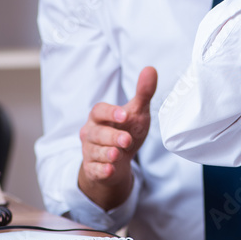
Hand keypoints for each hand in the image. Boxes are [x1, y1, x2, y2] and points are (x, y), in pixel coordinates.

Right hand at [77, 66, 156, 210]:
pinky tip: (110, 170)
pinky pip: (94, 170)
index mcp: (99, 116)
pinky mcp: (92, 169)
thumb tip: (151, 69)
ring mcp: (90, 151)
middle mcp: (91, 132)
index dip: (111, 112)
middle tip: (126, 140)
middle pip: (97, 133)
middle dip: (112, 137)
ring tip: (117, 154)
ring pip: (95, 152)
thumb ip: (143, 93)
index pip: (99, 111)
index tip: (124, 115)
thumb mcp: (137, 113)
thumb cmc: (126, 130)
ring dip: (107, 153)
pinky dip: (102, 170)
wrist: (119, 160)